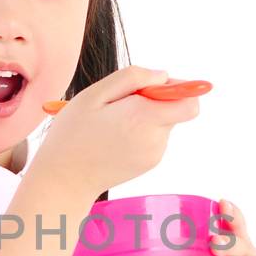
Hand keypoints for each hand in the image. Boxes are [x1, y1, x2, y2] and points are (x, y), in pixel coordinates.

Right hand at [32, 65, 201, 197]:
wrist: (64, 180)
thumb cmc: (73, 134)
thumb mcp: (94, 94)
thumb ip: (133, 78)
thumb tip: (162, 76)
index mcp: (143, 118)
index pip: (190, 102)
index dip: (180, 88)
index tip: (156, 86)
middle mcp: (155, 138)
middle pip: (175, 109)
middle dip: (154, 99)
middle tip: (121, 103)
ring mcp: (154, 154)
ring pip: (163, 122)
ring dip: (144, 115)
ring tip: (111, 123)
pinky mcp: (149, 163)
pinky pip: (154, 137)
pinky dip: (140, 131)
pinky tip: (113, 136)